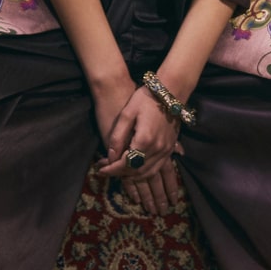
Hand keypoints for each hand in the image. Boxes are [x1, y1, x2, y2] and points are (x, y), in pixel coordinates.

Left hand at [94, 86, 185, 215]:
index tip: (100, 170)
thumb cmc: (145, 99)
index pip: (125, 163)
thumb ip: (117, 137)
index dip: (111, 169)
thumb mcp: (126, 114)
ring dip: (135, 178)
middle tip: (107, 172)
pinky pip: (159, 168)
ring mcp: (166, 150)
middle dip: (120, 175)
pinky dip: (147, 174)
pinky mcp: (171, 148)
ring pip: (149, 173)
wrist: (170, 91)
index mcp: (144, 140)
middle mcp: (157, 149)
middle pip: (136, 171)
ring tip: (122, 176)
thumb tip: (110, 157)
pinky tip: (140, 175)